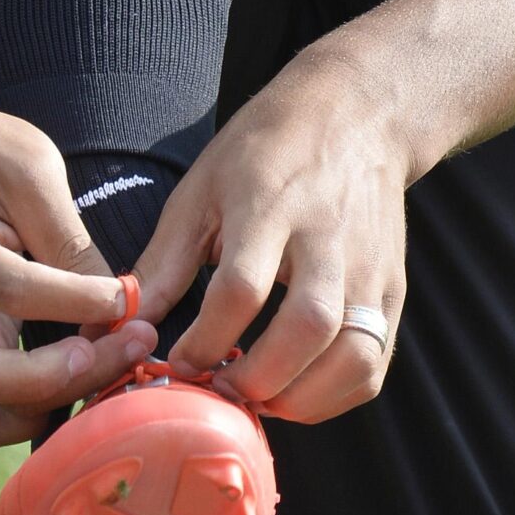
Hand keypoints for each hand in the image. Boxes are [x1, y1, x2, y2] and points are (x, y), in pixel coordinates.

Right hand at [0, 89, 156, 447]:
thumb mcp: (30, 166)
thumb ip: (66, 239)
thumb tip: (116, 307)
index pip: (10, 289)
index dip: (76, 300)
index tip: (127, 298)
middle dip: (52, 382)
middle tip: (121, 352)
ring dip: (46, 408)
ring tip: (112, 368)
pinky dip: (37, 412)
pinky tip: (90, 376)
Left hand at [131, 44, 409, 423]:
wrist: (355, 115)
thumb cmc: (266, 150)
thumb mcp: (202, 189)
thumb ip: (163, 262)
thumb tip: (121, 327)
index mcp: (271, 203)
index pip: (242, 288)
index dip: (205, 341)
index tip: (177, 363)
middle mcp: (330, 237)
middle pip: (306, 328)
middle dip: (257, 379)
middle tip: (219, 389)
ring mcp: (370, 267)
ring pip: (353, 356)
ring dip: (301, 399)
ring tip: (258, 397)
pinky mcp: (393, 289)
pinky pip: (374, 363)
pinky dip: (336, 396)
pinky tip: (295, 390)